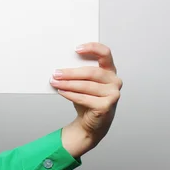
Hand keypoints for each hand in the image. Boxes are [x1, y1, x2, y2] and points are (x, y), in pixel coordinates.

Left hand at [50, 42, 122, 156]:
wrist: (91, 121)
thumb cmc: (87, 98)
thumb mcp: (82, 82)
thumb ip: (77, 73)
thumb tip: (58, 68)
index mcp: (109, 70)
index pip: (105, 53)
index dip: (92, 48)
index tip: (76, 49)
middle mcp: (114, 80)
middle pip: (91, 72)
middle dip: (71, 73)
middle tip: (56, 73)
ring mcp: (113, 94)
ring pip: (87, 85)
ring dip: (68, 84)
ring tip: (55, 82)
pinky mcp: (107, 106)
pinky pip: (85, 98)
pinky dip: (71, 95)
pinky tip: (62, 92)